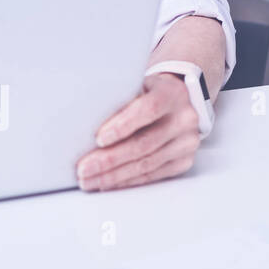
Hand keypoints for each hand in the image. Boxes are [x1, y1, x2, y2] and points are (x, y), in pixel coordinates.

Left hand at [75, 74, 200, 190]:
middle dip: (110, 159)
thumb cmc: (147, 91)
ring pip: (146, 164)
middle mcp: (183, 119)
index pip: (148, 110)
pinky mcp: (183, 161)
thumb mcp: (135, 84)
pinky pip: (152, 175)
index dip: (123, 126)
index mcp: (171, 94)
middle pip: (144, 144)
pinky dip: (127, 181)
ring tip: (89, 180)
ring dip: (114, 175)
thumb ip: (118, 98)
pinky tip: (108, 183)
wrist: (179, 100)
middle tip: (83, 169)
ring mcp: (185, 143)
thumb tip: (82, 120)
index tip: (98, 139)